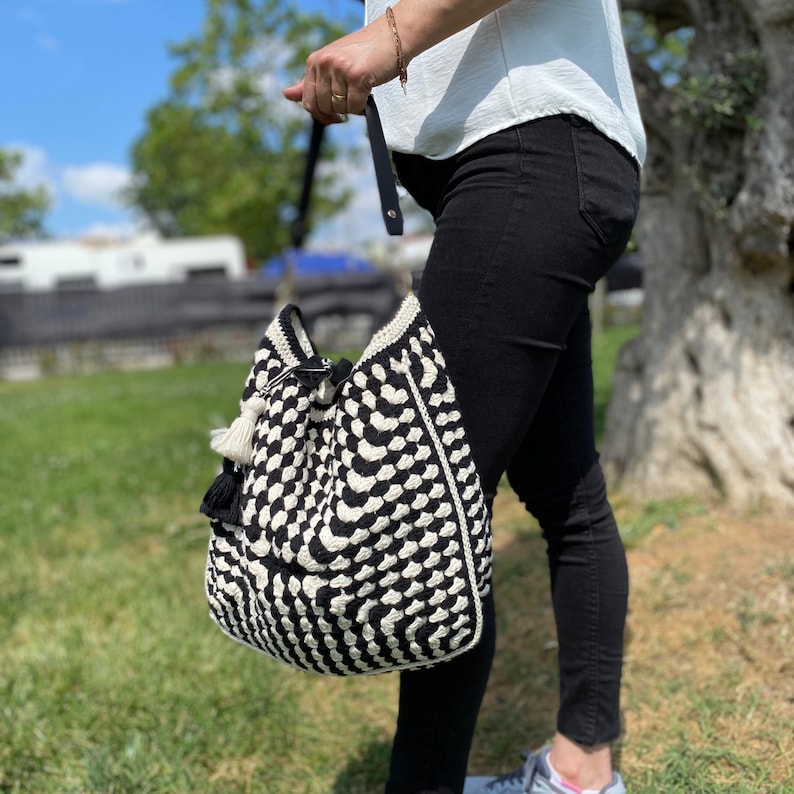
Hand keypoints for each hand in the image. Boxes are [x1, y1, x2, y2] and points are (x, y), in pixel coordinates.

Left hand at [283, 15, 397, 124]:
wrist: (392, 36)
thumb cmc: (363, 52)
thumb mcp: (332, 64)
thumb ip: (311, 81)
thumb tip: (286, 94)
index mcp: (315, 61)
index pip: (308, 101)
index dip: (321, 114)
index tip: (334, 117)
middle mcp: (324, 63)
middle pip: (324, 107)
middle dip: (338, 111)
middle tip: (351, 99)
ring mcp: (340, 69)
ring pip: (340, 108)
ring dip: (352, 107)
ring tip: (361, 91)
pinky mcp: (357, 76)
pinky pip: (355, 107)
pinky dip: (363, 107)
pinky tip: (368, 93)